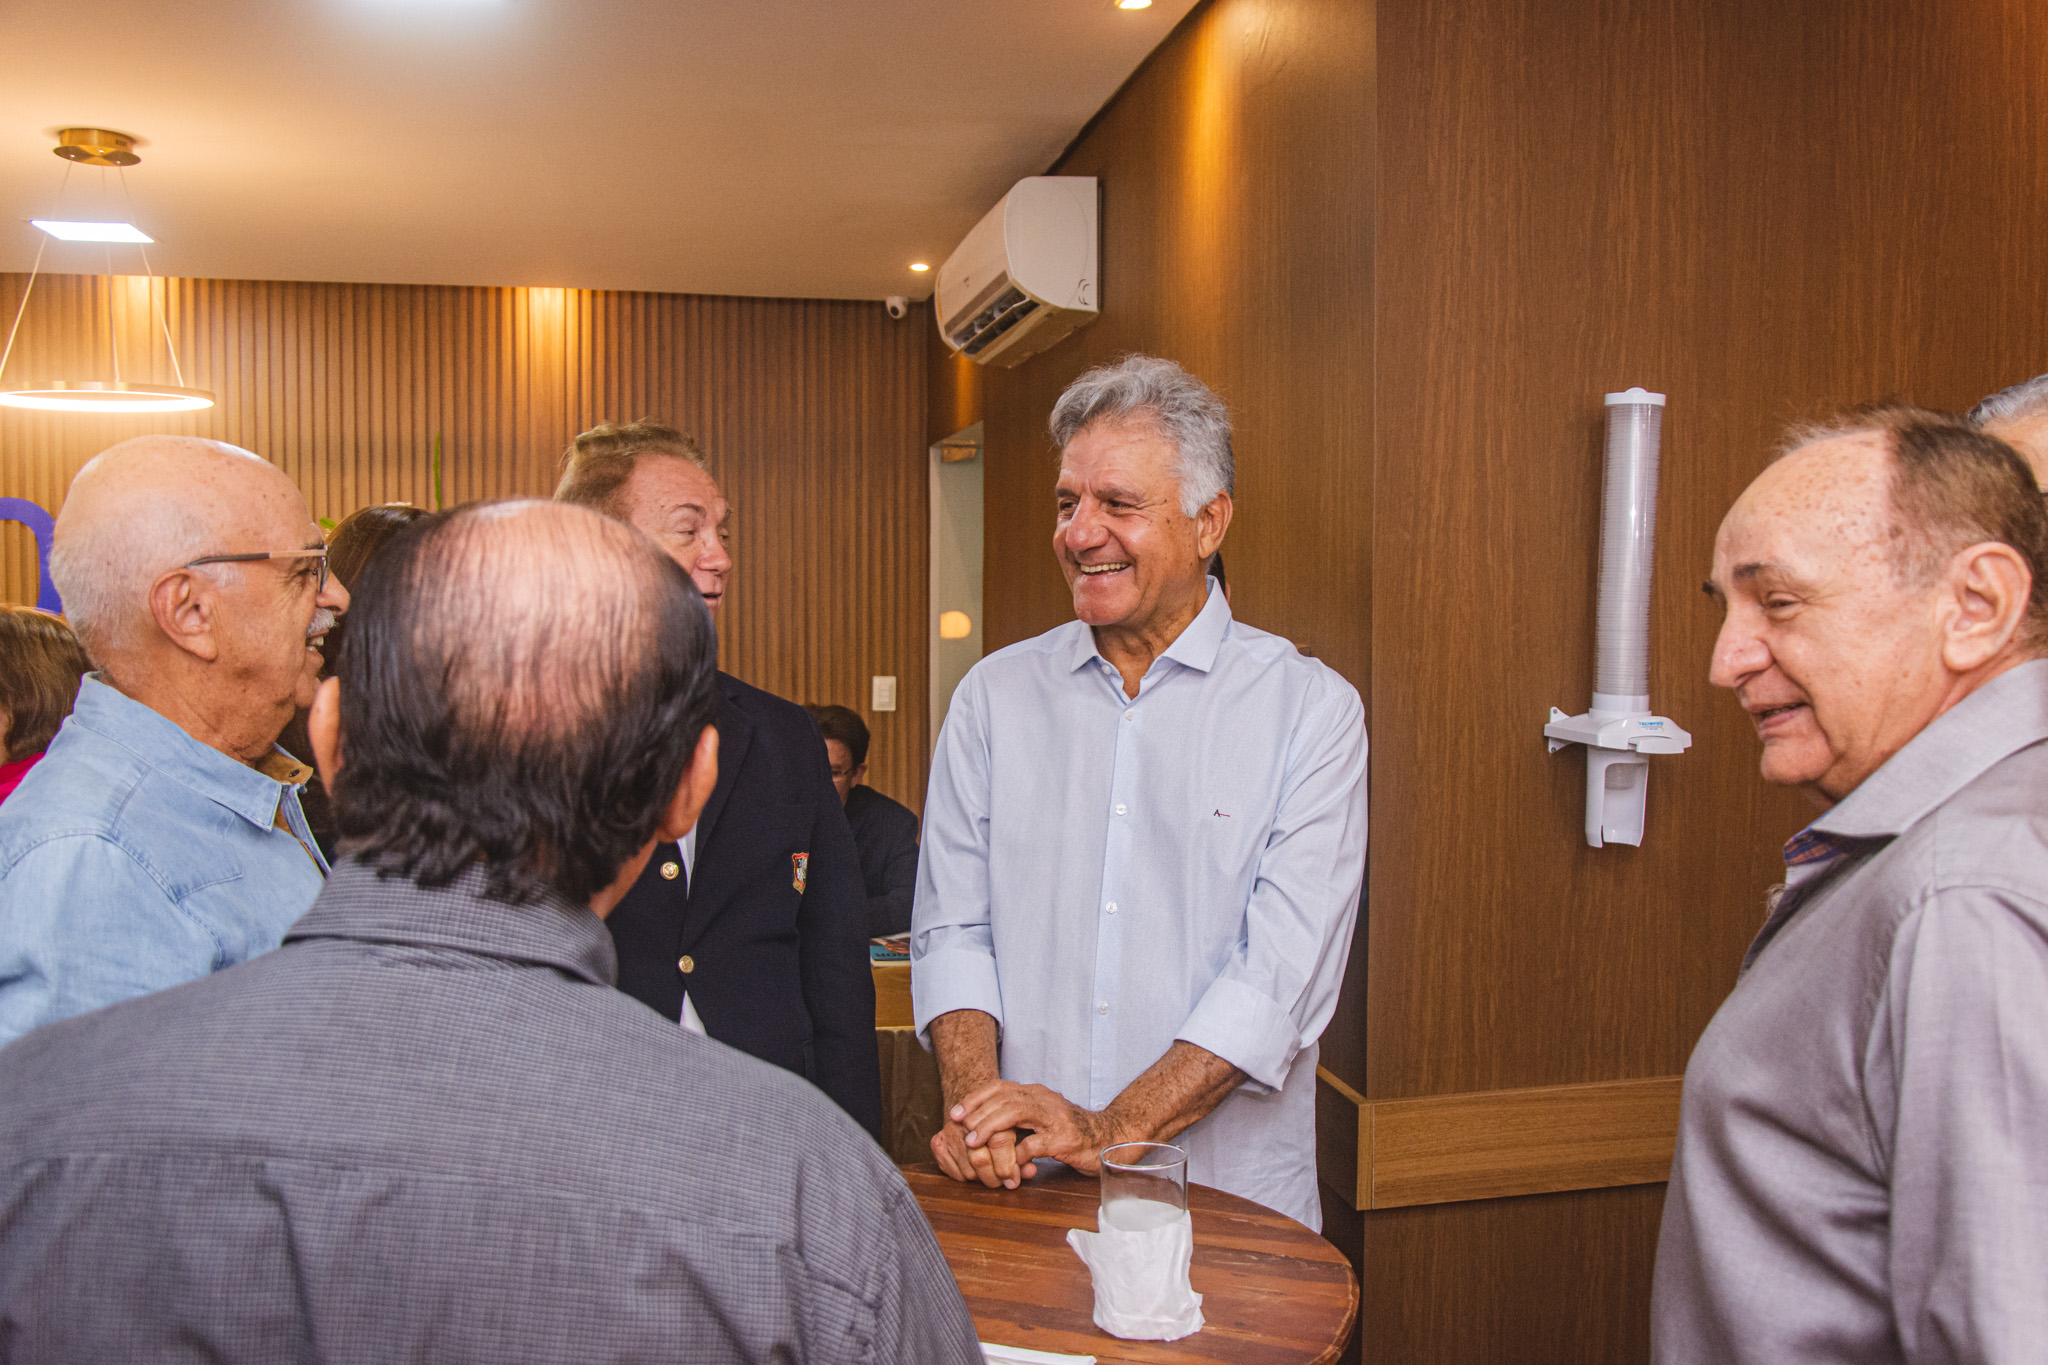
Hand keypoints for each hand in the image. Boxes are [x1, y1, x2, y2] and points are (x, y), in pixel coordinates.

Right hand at [930, 1113, 1037, 1189]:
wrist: (975, 1103)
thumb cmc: (1002, 1122)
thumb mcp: (1019, 1131)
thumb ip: (1025, 1151)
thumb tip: (1030, 1170)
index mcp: (991, 1111)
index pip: (999, 1143)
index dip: (1008, 1166)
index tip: (1014, 1180)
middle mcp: (966, 1120)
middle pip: (980, 1160)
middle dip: (995, 1177)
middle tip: (1003, 1181)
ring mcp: (949, 1131)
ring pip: (968, 1171)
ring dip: (982, 1178)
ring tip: (990, 1172)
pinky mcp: (937, 1142)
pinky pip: (954, 1173)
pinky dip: (966, 1176)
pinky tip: (973, 1168)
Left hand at [954, 1080, 1122, 1176]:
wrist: (1107, 1138)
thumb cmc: (1069, 1130)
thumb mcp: (1040, 1117)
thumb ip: (1017, 1116)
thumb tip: (981, 1121)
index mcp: (1036, 1093)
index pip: (1000, 1087)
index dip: (975, 1098)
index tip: (956, 1112)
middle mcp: (1044, 1100)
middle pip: (1004, 1098)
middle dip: (977, 1113)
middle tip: (960, 1128)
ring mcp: (1055, 1119)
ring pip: (1015, 1113)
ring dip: (990, 1127)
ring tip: (974, 1141)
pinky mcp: (1064, 1139)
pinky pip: (1034, 1145)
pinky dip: (1017, 1154)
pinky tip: (1008, 1164)